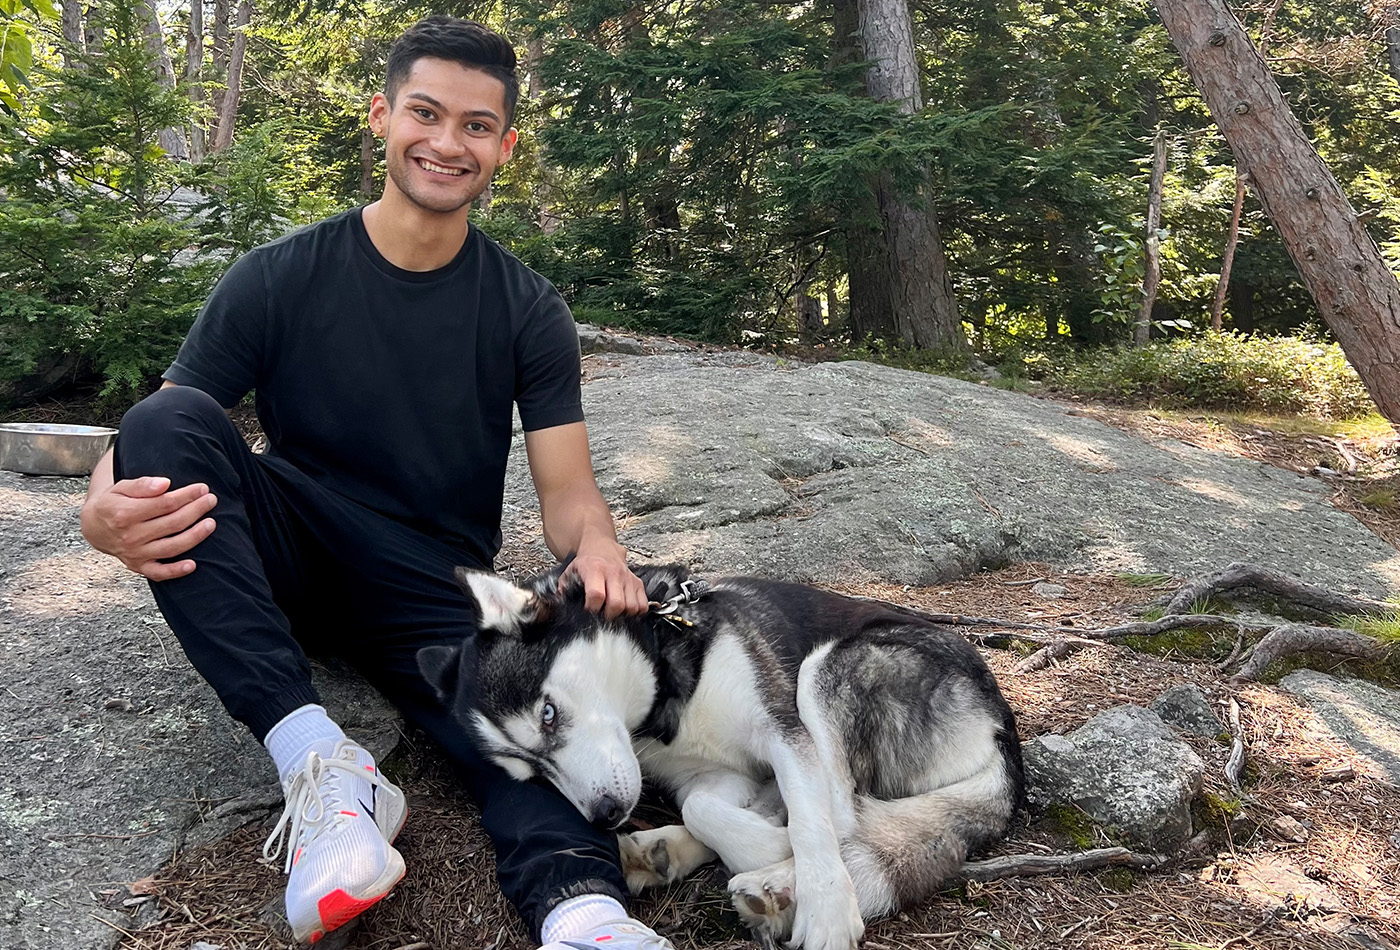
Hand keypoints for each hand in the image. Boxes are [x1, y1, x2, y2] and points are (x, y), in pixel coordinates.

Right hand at [80, 476, 217, 580]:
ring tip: (211, 523)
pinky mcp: (138, 566)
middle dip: (196, 510)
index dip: (187, 495)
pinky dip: (176, 571)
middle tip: (211, 500)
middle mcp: (130, 536)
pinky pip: (159, 573)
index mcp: (125, 513)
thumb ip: (143, 485)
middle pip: (172, 523)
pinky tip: (193, 565)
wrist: (93, 526)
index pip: (165, 504)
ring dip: (195, 536)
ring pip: (171, 547)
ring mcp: (135, 553)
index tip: (202, 488)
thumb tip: (165, 484)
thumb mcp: (121, 487)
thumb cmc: (113, 503)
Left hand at [563, 540, 647, 619]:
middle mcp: (614, 573)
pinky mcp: (638, 582)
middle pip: (617, 604)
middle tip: (602, 615)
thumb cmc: (586, 563)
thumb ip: (564, 588)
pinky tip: (625, 609)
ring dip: (622, 614)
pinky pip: (642, 604)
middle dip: (608, 616)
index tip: (588, 612)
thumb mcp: (570, 571)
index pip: (597, 595)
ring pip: (632, 606)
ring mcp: (628, 578)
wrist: (601, 547)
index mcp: (595, 570)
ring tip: (613, 611)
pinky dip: (635, 611)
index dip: (592, 609)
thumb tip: (560, 605)